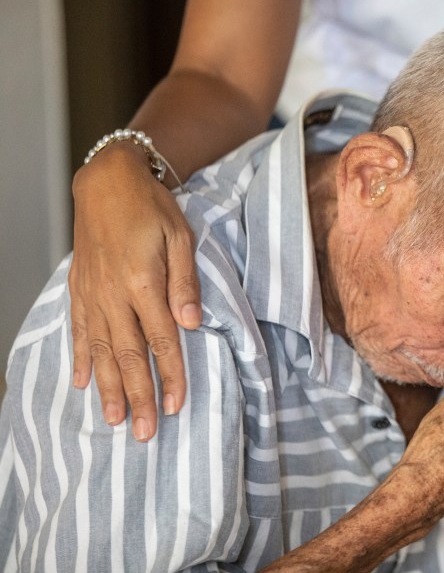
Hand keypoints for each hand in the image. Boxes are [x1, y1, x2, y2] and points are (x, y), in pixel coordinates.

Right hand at [69, 143, 200, 441]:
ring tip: (116, 421)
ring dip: (108, 388)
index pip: (162, 341)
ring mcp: (92, 294)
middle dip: (139, 396)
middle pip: (128, 356)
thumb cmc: (151, 208)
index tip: (178, 406)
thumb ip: (186, 283)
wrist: (107, 182)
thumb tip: (193, 325)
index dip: (171, 375)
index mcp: (143, 283)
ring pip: (99, 351)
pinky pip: (78, 331)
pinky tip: (81, 384)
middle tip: (146, 434)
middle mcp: (113, 295)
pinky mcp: (79, 290)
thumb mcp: (181, 237)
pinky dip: (80, 359)